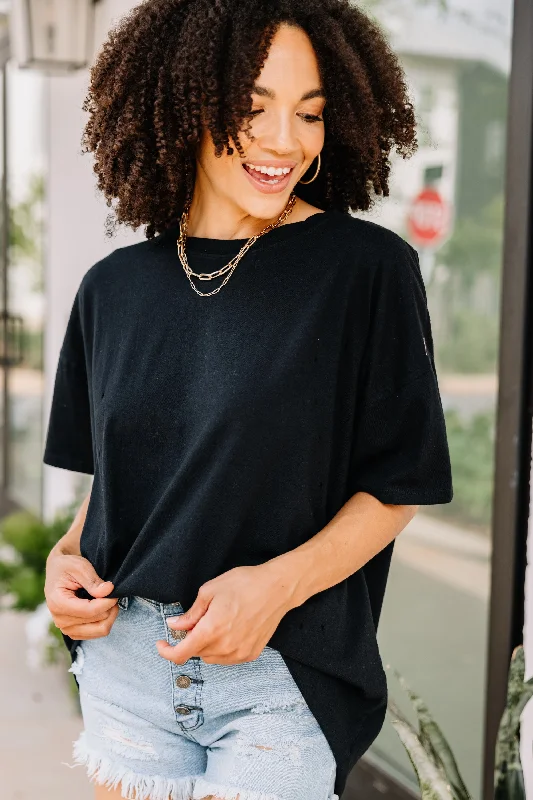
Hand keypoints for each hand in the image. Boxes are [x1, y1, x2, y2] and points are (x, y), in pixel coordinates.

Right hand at [45, 551, 117, 639]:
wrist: (58, 571)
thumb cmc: (67, 566)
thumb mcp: (79, 566)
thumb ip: (93, 581)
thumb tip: (108, 591)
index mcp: (58, 603)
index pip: (90, 611)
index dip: (107, 602)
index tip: (114, 591)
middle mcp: (60, 620)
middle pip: (97, 622)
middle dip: (109, 607)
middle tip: (111, 594)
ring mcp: (66, 628)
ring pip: (100, 630)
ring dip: (109, 615)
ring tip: (108, 600)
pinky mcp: (73, 631)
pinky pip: (97, 633)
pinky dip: (104, 621)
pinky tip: (103, 608)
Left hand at [156, 564, 293, 664]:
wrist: (278, 588)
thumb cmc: (245, 584)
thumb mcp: (210, 591)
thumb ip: (191, 613)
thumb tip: (175, 626)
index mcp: (211, 630)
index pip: (181, 654)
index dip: (166, 652)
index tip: (161, 644)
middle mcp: (225, 646)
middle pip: (196, 654)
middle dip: (190, 640)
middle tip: (196, 620)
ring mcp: (240, 653)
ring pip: (211, 658)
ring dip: (206, 646)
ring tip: (216, 622)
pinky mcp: (251, 654)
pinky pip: (228, 658)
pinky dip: (221, 649)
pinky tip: (228, 631)